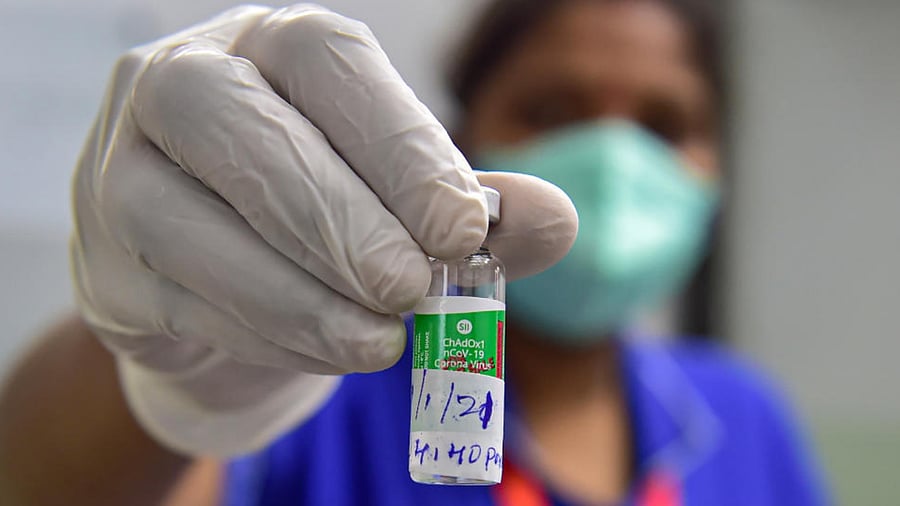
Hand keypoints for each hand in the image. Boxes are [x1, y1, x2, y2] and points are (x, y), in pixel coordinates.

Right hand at [71, 4, 576, 454]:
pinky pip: (180, 300)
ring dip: (299, 297)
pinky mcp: (103, 261)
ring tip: (378, 342)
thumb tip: (556, 222)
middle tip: (409, 289)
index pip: (331, 65)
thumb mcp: (401, 192)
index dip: (399, 145)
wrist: (223, 262)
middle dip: (340, 223)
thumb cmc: (324, 205)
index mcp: (271, 43)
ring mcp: (120, 168)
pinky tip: (325, 349)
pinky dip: (263, 333)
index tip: (461, 228)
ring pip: (192, 226)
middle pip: (247, 134)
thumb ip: (474, 204)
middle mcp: (180, 83)